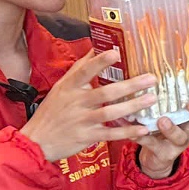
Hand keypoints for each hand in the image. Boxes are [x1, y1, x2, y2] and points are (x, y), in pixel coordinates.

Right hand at [21, 51, 160, 163]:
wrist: (37, 141)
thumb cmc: (52, 111)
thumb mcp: (61, 87)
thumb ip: (79, 69)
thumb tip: (95, 48)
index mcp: (69, 87)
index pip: (84, 71)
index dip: (100, 62)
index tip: (116, 52)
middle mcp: (76, 102)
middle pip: (105, 93)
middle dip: (129, 85)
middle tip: (151, 78)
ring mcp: (82, 120)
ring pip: (110, 113)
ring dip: (132, 106)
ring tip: (151, 99)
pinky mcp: (87, 137)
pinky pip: (110, 134)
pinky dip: (127, 132)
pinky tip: (142, 128)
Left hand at [135, 90, 188, 178]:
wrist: (155, 157)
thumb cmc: (165, 129)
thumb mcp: (174, 114)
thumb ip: (179, 98)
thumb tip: (180, 74)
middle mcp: (188, 131)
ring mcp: (176, 144)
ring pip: (178, 136)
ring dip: (171, 128)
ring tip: (162, 120)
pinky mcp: (161, 153)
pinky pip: (151, 143)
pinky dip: (141, 135)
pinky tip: (132, 128)